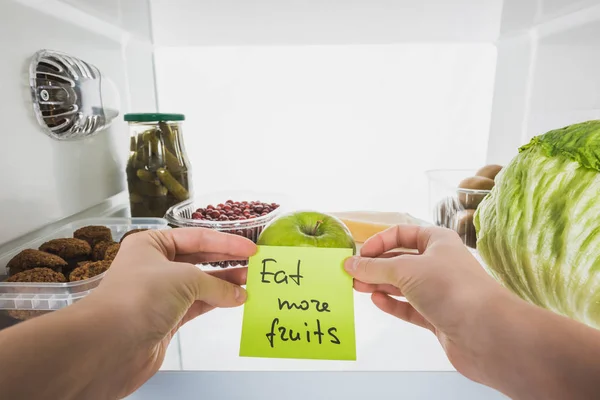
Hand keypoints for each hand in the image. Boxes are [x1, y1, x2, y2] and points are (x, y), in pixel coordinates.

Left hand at [82, 228, 255, 397]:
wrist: (110, 344)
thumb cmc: (139, 297)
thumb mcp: (184, 278)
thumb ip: (216, 283)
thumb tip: (238, 293)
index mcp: (151, 245)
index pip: (196, 238)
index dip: (226, 242)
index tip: (250, 248)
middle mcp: (155, 266)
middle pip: (198, 259)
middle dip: (227, 261)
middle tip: (254, 263)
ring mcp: (161, 294)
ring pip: (200, 284)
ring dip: (225, 284)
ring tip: (251, 282)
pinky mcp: (166, 319)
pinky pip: (198, 305)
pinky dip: (217, 302)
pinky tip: (236, 300)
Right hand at [344, 224, 512, 384]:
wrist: (488, 332)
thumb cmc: (452, 288)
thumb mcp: (406, 269)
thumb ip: (375, 268)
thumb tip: (350, 264)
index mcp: (438, 241)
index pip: (402, 233)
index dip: (379, 241)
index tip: (359, 254)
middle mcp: (439, 263)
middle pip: (400, 260)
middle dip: (375, 266)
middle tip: (350, 273)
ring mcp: (438, 291)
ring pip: (402, 285)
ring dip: (379, 285)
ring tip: (356, 287)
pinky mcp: (437, 316)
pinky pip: (409, 307)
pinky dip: (392, 304)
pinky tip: (376, 301)